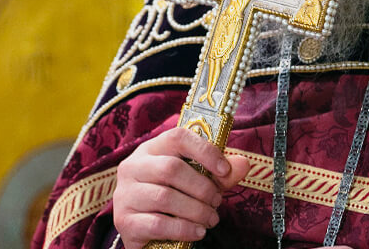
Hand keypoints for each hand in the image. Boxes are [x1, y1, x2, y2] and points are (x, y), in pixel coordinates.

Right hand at [113, 127, 250, 247]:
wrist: (141, 231)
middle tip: (217, 202)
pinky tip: (197, 232)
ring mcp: (125, 194)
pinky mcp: (124, 221)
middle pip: (171, 169)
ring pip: (165, 197)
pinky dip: (184, 229)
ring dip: (196, 211)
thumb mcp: (194, 182)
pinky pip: (158, 224)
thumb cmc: (170, 200)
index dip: (205, 151)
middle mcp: (133, 167)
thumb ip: (218, 174)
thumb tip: (243, 164)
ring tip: (210, 219)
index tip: (225, 169)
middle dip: (202, 187)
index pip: (177, 137)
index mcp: (150, 150)